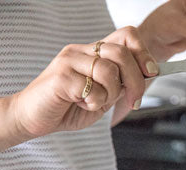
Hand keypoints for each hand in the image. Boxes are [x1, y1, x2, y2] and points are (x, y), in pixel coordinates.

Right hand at [11, 26, 156, 142]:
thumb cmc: (68, 108)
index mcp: (93, 53)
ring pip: (109, 70)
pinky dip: (94, 103)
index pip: (127, 36)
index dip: (144, 53)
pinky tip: (80, 104)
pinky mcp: (61, 76)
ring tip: (95, 102)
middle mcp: (82, 51)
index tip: (152, 72)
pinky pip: (93, 88)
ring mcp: (70, 61)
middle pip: (122, 53)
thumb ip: (120, 85)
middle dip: (137, 82)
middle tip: (134, 101)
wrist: (33, 118)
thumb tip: (144, 77)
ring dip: (111, 94)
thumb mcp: (103, 97)